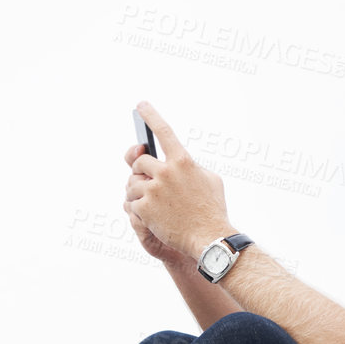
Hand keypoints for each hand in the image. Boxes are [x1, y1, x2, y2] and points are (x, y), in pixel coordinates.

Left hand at [123, 101, 233, 260]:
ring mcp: (153, 191)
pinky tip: (153, 217)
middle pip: (139, 162)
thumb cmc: (212, 209)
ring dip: (138, 193)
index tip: (140, 105)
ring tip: (153, 205)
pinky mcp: (144, 208)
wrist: (208, 238)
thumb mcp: (211, 179)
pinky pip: (132, 203)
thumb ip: (191, 166)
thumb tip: (176, 161)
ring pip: (132, 184)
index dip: (151, 116)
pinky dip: (139, 210)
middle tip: (149, 183)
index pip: (164, 131)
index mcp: (183, 161)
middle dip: (141, 172)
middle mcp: (166, 172)